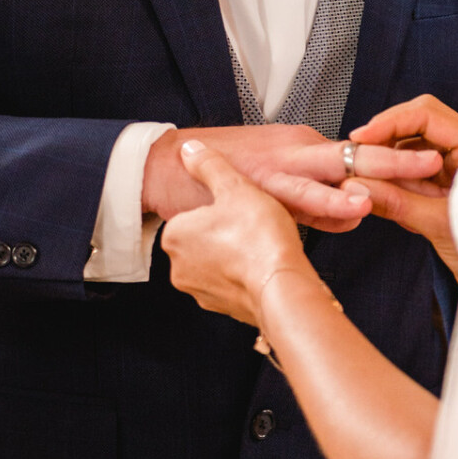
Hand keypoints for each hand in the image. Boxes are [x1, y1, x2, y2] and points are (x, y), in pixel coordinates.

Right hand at [142, 124, 440, 228]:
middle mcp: (299, 148)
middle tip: (438, 161)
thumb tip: (352, 214)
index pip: (360, 153)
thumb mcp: (276, 176)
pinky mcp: (261, 184)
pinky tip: (354, 208)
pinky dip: (329, 203)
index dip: (396, 162)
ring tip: (408, 181)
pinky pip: (302, 197)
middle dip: (400, 159)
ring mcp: (282, 166)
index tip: (432, 171)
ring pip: (334, 172)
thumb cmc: (224, 172)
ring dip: (370, 179)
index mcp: (306, 144)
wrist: (170, 164)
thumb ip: (315, 197)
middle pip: (360, 153)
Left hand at [162, 140, 319, 325]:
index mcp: (175, 235)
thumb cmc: (259, 240)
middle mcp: (180, 268)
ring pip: (218, 262)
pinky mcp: (224, 308)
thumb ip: (209, 165)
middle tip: (249, 224)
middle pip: (203, 237)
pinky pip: (232, 284)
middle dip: (225, 231)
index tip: (236, 207)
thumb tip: (191, 150)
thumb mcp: (235, 186)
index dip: (218, 207)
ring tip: (259, 243)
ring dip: (235, 254)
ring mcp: (201, 291)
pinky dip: (245, 275)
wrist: (282, 287)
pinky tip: (263, 264)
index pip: (191, 212)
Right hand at [347, 95, 457, 282]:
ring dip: (388, 156)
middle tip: (358, 151)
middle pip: (417, 122)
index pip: (428, 116)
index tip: (362, 138)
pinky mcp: (444, 178)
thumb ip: (397, 202)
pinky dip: (395, 173)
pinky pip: (413, 164)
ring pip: (412, 142)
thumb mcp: (438, 225)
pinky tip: (384, 190)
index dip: (391, 122)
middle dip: (386, 135)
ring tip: (369, 178)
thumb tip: (356, 184)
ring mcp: (455, 162)